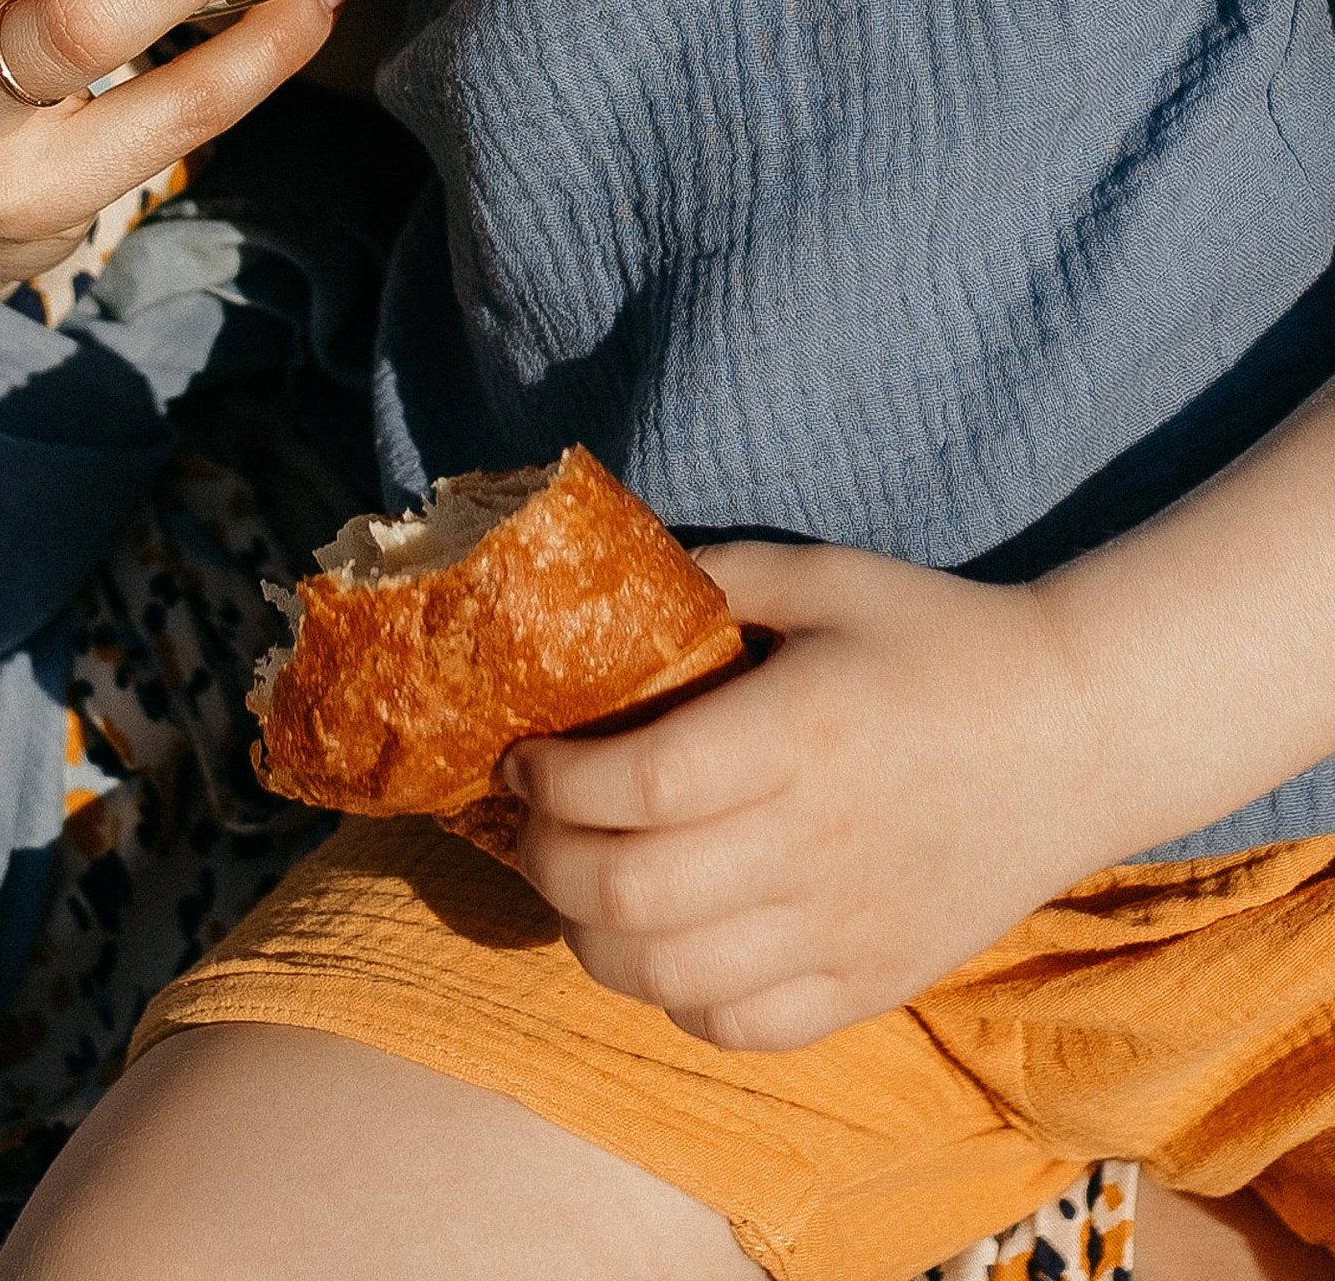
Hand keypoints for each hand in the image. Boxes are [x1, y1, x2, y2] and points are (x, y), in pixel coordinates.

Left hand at [495, 542, 1109, 1049]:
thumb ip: (718, 577)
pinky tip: (663, 946)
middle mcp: (816, 843)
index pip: (639, 784)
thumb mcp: (827, 577)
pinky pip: (743, 1027)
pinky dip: (675, 1000)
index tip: (523, 756)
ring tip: (579, 888)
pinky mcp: (876, 981)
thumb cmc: (942, 640)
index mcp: (798, 735)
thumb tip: (612, 577)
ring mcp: (847, 928)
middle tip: (529, 824)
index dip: (554, 782)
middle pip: (633, 892)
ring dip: (592, 939)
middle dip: (546, 862)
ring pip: (670, 978)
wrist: (1080, 733)